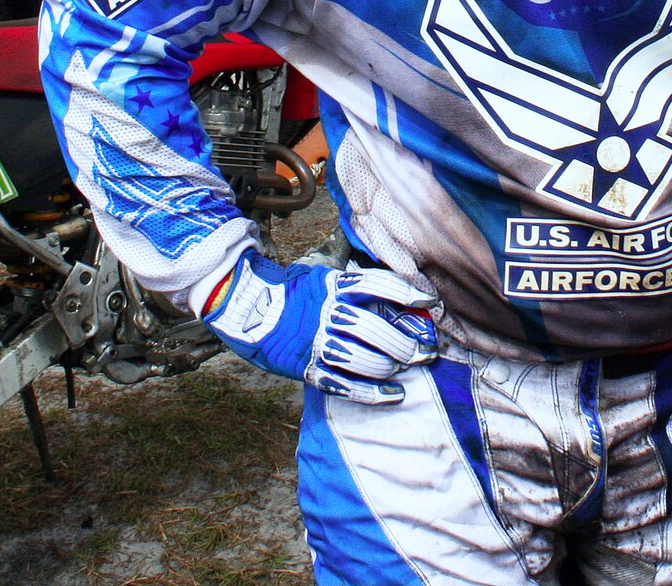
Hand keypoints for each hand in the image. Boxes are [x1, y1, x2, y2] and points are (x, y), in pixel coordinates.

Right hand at [205, 250, 438, 403]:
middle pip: (377, 329)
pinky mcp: (307, 368)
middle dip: (407, 342)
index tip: (431, 301)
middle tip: (428, 350)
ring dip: (392, 366)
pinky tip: (393, 394)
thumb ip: (349, 285)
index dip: (408, 293)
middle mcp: (328, 314)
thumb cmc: (285, 291)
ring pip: (364, 359)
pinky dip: (373, 393)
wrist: (240, 306)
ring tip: (408, 367)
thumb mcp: (319, 277)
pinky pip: (345, 385)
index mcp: (333, 287)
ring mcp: (317, 343)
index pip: (379, 286)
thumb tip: (389, 294)